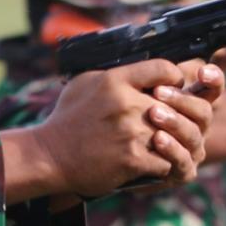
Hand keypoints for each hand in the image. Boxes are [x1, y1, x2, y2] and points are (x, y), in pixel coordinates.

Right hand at [4, 58, 217, 200]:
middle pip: (174, 104)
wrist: (48, 157)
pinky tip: (158, 162)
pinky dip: (166, 163)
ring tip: (169, 142)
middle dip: (177, 113)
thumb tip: (138, 62)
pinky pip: (166, 160)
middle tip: (174, 120)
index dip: (175, 78)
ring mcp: (131, 133)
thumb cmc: (67, 119)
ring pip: (174, 133)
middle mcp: (126, 104)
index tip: (171, 88)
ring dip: (174, 140)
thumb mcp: (85, 82)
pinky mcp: (132, 159)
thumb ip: (114, 72)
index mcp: (115, 80)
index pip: (165, 69)